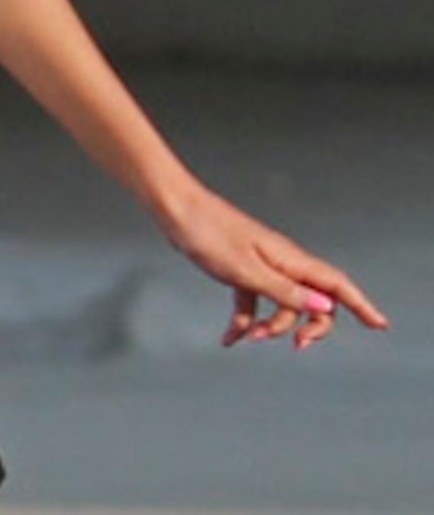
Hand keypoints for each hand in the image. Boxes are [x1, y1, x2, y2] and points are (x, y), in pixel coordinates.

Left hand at [162, 183, 388, 350]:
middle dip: (310, 326)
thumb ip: (285, 291)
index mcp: (290, 259)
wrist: (174, 209)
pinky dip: (245, 320)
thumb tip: (324, 306)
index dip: (360, 305)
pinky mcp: (239, 267)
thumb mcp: (246, 270)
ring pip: (282, 304)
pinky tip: (229, 339)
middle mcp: (281, 261)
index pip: (336, 284)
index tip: (380, 325)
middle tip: (297, 346)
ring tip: (249, 338)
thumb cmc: (208, 233)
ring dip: (271, 325)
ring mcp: (260, 264)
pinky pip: (252, 301)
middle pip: (313, 300)